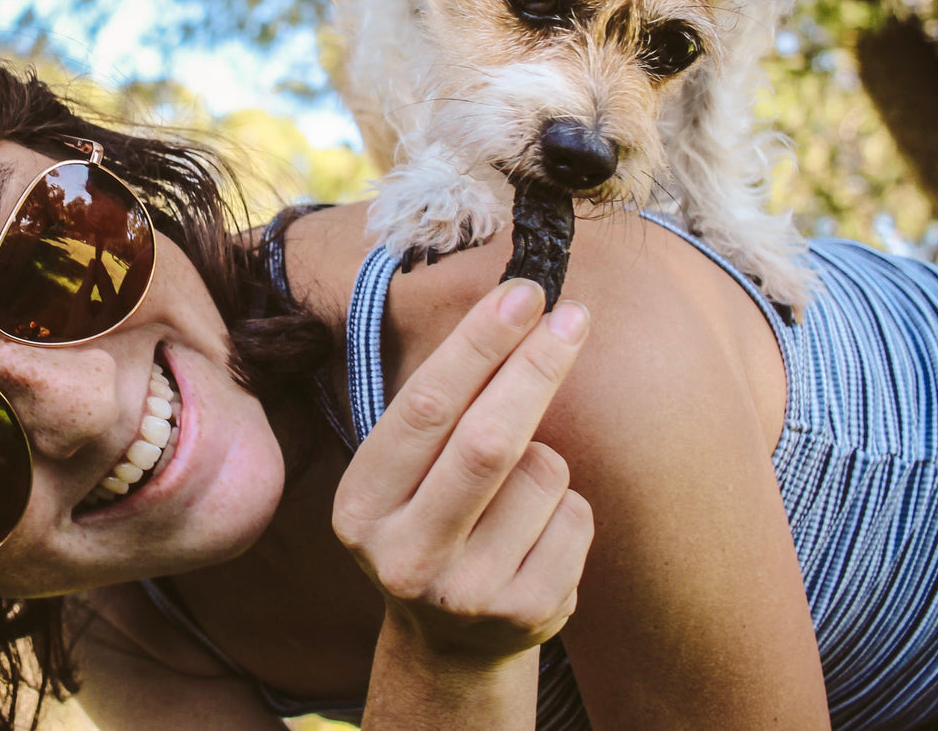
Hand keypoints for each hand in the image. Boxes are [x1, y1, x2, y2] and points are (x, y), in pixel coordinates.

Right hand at [332, 279, 592, 663]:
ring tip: (518, 492)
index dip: (477, 344)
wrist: (449, 644)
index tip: (521, 294)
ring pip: (544, 474)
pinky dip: (569, 505)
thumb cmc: (433, 520)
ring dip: (548, 457)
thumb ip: (442, 410)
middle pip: (488, 441)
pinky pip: (575, 518)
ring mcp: (466, 592)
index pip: (424, 406)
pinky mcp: (525, 616)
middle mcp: (404, 553)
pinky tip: (537, 534)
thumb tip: (514, 309)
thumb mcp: (406, 473)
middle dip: (535, 367)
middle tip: (571, 316)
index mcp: (362, 504)